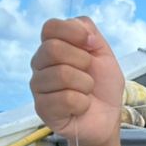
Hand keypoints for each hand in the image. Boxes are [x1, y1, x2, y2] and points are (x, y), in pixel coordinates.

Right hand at [30, 17, 124, 145]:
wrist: (107, 118)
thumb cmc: (103, 86)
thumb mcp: (104, 53)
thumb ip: (89, 32)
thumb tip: (82, 32)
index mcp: (52, 46)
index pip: (50, 27)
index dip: (73, 32)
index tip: (92, 45)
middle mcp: (40, 64)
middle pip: (53, 49)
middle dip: (83, 61)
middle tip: (90, 74)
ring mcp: (38, 86)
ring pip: (61, 74)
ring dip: (85, 84)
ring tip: (86, 92)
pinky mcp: (42, 108)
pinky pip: (65, 98)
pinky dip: (82, 103)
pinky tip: (81, 107)